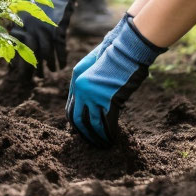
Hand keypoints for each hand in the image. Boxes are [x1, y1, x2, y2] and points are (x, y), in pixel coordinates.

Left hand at [10, 0, 80, 82]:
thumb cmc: (36, 2)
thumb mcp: (21, 9)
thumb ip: (14, 23)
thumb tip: (7, 40)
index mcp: (22, 25)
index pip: (16, 48)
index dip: (16, 61)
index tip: (14, 73)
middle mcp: (33, 30)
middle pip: (31, 54)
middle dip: (32, 68)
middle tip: (32, 79)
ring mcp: (46, 30)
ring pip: (46, 53)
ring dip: (47, 65)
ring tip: (48, 73)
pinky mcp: (59, 30)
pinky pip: (60, 48)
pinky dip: (61, 59)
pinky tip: (61, 67)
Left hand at [66, 16, 162, 146]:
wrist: (124, 50)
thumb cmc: (113, 56)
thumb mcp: (93, 67)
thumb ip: (88, 84)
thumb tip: (90, 102)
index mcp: (76, 81)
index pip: (70, 109)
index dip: (77, 123)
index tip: (83, 132)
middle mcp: (81, 90)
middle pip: (77, 119)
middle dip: (84, 134)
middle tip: (91, 143)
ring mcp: (93, 96)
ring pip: (92, 124)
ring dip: (96, 137)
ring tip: (103, 145)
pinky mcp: (108, 101)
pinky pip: (106, 123)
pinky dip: (108, 133)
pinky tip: (112, 139)